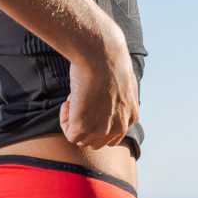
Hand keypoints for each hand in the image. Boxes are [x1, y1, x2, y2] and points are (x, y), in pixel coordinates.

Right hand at [59, 26, 139, 148]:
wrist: (102, 55)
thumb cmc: (110, 60)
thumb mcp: (122, 81)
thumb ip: (117, 96)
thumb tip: (104, 96)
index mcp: (131, 116)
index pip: (113, 135)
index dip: (98, 123)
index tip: (90, 105)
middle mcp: (120, 127)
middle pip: (97, 142)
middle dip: (86, 125)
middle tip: (81, 102)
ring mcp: (102, 130)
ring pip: (82, 140)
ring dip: (75, 121)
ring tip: (75, 98)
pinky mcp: (84, 128)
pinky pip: (70, 135)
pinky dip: (65, 119)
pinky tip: (70, 100)